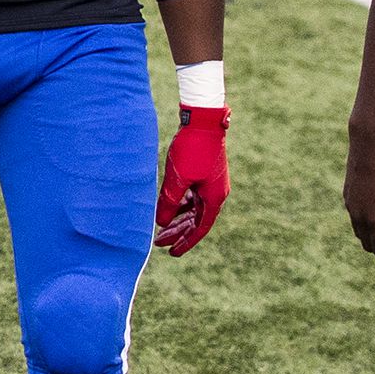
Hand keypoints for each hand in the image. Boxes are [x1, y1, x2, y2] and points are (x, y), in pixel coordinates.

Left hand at [154, 106, 229, 255]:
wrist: (203, 121)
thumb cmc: (192, 149)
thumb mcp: (177, 179)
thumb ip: (169, 202)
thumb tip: (161, 223)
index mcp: (214, 197)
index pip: (200, 228)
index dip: (186, 242)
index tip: (172, 253)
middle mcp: (216, 193)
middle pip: (196, 220)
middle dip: (177, 232)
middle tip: (158, 242)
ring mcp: (211, 183)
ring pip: (194, 209)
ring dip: (178, 219)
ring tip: (160, 228)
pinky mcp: (205, 174)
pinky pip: (193, 196)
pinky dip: (181, 204)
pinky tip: (169, 208)